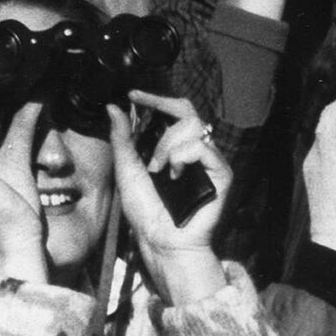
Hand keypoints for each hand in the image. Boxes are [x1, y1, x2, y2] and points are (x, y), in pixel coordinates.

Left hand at [109, 96, 231, 306]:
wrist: (159, 241)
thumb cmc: (146, 211)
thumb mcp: (127, 169)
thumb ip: (122, 138)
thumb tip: (114, 107)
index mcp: (175, 150)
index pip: (174, 113)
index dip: (157, 99)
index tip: (133, 95)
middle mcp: (195, 153)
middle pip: (187, 112)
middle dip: (161, 105)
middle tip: (141, 108)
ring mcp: (209, 163)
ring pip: (193, 127)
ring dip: (166, 144)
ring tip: (157, 168)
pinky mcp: (221, 176)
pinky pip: (204, 148)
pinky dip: (181, 156)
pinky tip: (172, 174)